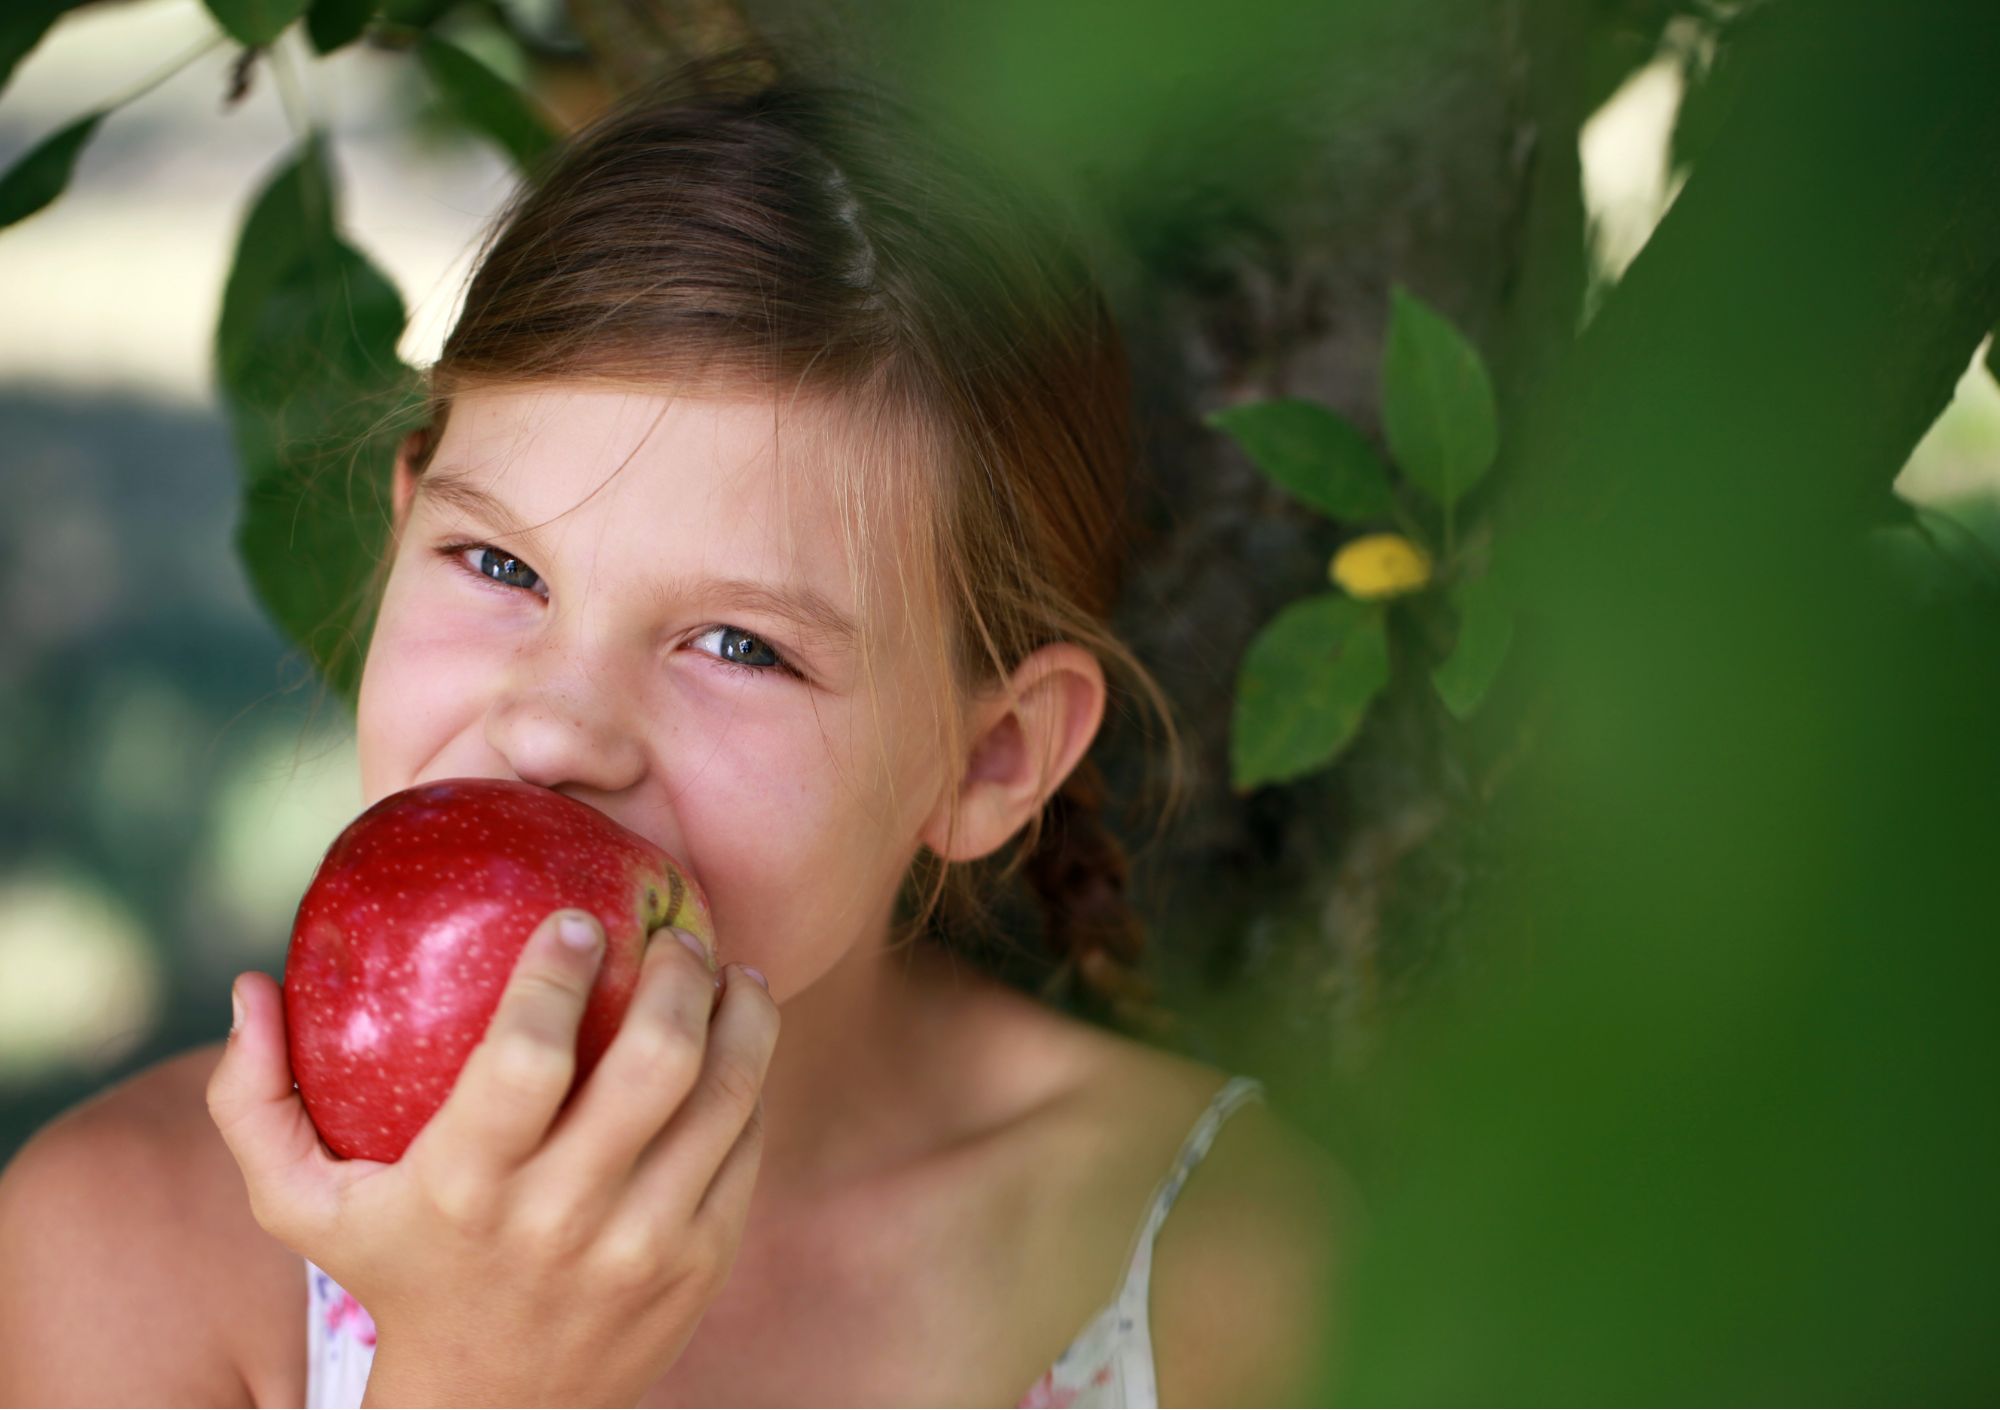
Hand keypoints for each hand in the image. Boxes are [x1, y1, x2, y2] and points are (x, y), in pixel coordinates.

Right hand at [206, 911, 778, 1406]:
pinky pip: (746, 1143)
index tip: (576, 919)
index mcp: (464, 1187)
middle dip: (677, 972)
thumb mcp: (303, 1208)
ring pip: (723, 1094)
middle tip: (674, 934)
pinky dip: (752, 1078)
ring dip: (740, 1012)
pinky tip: (740, 1038)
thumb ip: (256, 1101)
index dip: (558, 972)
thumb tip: (248, 985)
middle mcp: (561, 1217)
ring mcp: (643, 1243)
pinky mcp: (703, 1261)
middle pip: (653, 1060)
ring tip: (727, 970)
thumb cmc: (398, 1275)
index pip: (527, 1056)